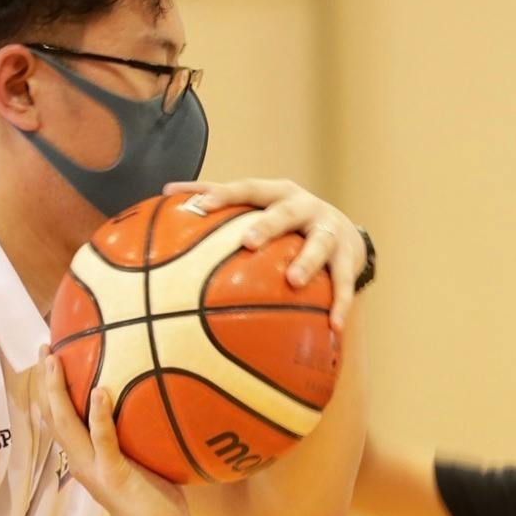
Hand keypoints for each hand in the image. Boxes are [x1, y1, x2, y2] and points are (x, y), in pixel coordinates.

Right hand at [37, 347, 191, 515]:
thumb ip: (130, 434)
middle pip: (53, 416)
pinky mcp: (114, 474)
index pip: (59, 418)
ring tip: (54, 362)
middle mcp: (81, 460)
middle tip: (43, 349)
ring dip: (58, 393)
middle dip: (45, 382)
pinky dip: (98, 417)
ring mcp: (94, 467)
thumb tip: (146, 399)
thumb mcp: (136, 459)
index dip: (49, 388)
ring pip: (67, 426)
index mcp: (84, 456)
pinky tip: (98, 392)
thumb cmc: (153, 497)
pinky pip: (103, 441)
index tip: (48, 356)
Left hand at [162, 178, 365, 329]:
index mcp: (278, 193)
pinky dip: (341, 304)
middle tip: (247, 242)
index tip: (200, 206)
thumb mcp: (259, 206)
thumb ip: (218, 199)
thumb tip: (166, 190)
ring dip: (308, 262)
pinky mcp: (349, 258)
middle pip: (286, 212)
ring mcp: (329, 231)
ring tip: (293, 281)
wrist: (344, 233)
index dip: (225, 194)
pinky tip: (334, 327)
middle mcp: (306, 207)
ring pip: (320, 245)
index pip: (248, 188)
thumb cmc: (286, 220)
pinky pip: (345, 283)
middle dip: (268, 225)